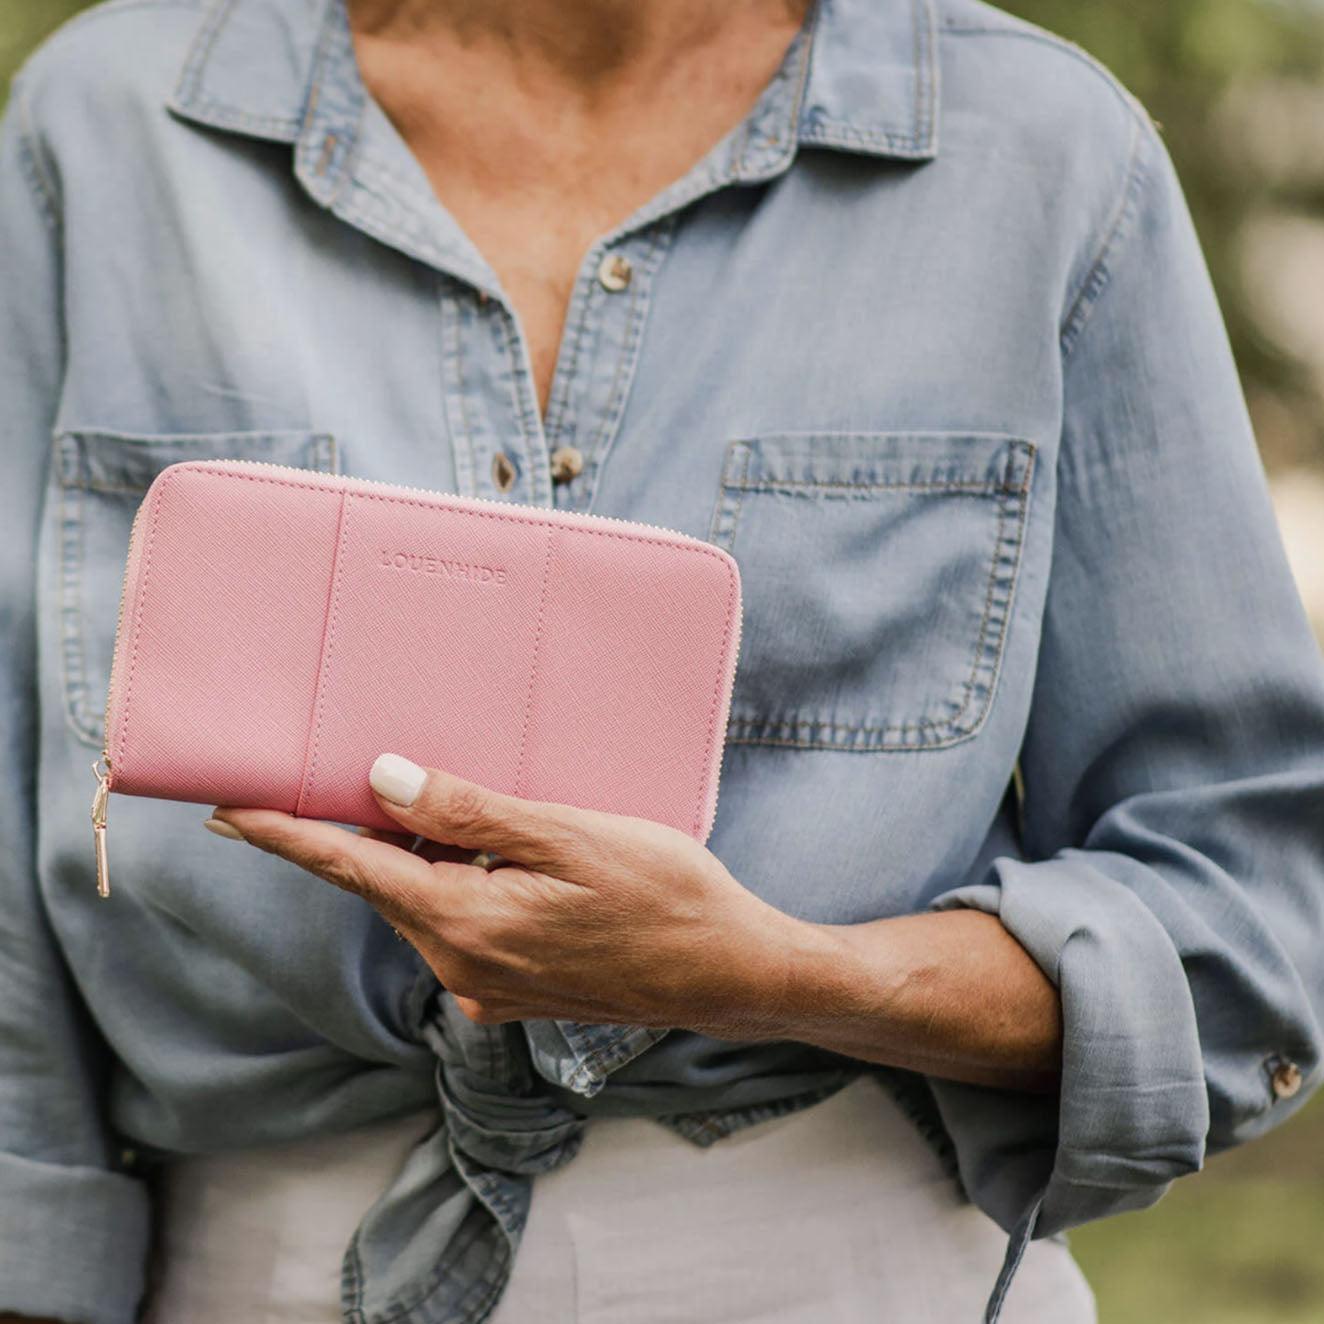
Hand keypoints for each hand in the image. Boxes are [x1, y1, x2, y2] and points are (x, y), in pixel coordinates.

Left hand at [208, 754, 807, 1035]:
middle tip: (340, 775)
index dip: (285, 835)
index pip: (352, 868)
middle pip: (387, 885)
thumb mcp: (568, 837)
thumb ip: (470, 813)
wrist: (731, 971)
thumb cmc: (665, 894)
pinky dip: (460, 886)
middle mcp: (464, 965)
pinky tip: (495, 855)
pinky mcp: (518, 990)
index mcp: (466, 922)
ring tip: (438, 804)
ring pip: (427, 905)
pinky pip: (463, 927)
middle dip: (361, 833)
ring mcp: (490, 986)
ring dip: (420, 857)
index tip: (226, 810)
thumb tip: (383, 781)